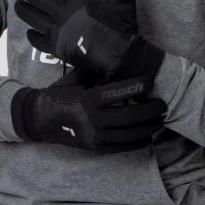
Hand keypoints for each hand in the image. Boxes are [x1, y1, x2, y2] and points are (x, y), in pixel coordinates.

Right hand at [10, 72, 165, 152]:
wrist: (41, 119)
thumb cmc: (61, 93)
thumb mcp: (77, 77)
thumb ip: (98, 71)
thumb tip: (121, 57)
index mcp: (88, 98)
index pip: (119, 92)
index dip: (138, 85)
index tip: (151, 80)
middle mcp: (92, 119)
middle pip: (130, 116)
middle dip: (151, 110)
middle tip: (163, 104)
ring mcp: (94, 136)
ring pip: (129, 134)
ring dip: (149, 127)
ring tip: (160, 120)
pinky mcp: (95, 147)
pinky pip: (122, 147)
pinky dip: (138, 142)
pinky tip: (148, 136)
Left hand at [14, 0, 164, 83]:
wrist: (119, 58)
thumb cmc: (121, 27)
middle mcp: (64, 14)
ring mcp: (58, 32)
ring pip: (33, 18)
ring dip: (24, 10)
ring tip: (18, 4)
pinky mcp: (58, 49)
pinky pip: (39, 41)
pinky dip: (33, 35)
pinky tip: (30, 32)